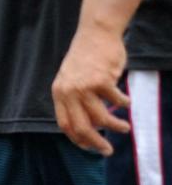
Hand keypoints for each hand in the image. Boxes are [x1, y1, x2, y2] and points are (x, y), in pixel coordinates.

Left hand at [52, 25, 129, 155]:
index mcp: (59, 92)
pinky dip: (124, 104)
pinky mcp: (101, 80)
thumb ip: (75, 100)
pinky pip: (117, 102)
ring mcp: (84, 86)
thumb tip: (87, 128)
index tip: (91, 148)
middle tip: (108, 151)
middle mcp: (68, 91)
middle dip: (97, 144)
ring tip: (124, 128)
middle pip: (82, 127)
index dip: (78, 140)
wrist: (95, 34)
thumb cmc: (86, 59)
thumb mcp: (71, 79)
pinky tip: (125, 101)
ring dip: (116, 127)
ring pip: (102, 119)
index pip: (65, 124)